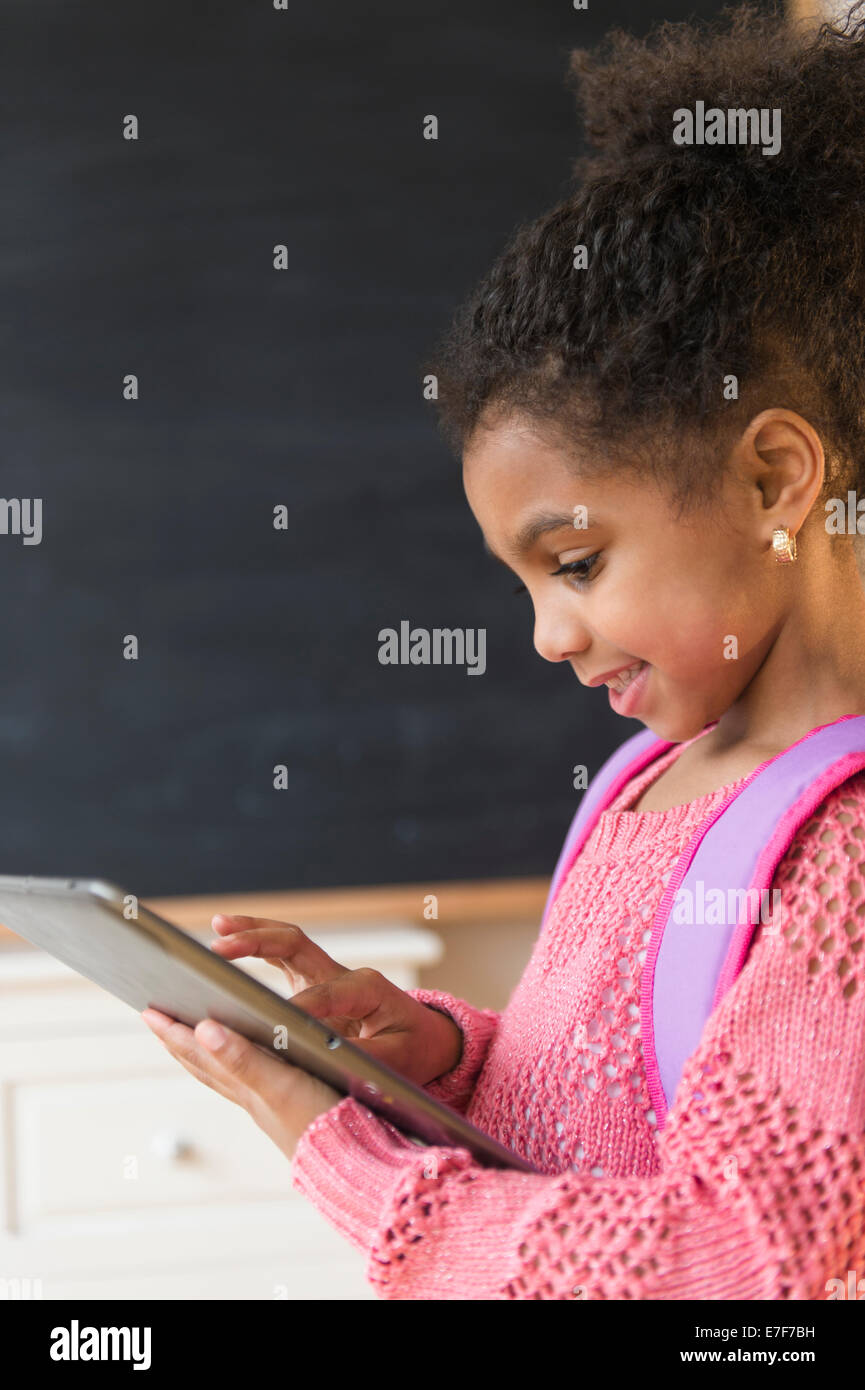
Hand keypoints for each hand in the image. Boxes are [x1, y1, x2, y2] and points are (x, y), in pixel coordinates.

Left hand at [141, 1008, 341, 1162]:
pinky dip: (233, 1066)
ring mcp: (267, 1103)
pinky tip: (241, 1064)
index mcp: (245, 1084)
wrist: (356, 1160)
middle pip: (204, 1065)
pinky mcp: (286, 1107)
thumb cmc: (320, 1121)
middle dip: (180, 1041)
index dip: (173, 1031)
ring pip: (222, 1075)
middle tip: (156, 1019)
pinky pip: (246, 1081)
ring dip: (201, 1054)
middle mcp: (251, 1094)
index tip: (149, 1011)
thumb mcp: (280, 1085)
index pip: (199, 1053)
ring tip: (187, 1038)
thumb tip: (202, 1029)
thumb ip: (243, 1058)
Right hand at [208, 913, 463, 1085]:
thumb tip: (331, 1062)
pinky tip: (224, 942)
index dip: (298, 1008)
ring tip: (217, 927)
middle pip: (297, 944)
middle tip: (219, 949)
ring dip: (251, 932)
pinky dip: (255, 945)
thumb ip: (365, 1061)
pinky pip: (282, 955)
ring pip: (286, 941)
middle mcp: (343, 973)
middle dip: (258, 943)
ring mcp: (327, 973)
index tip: (271, 1025)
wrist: (429, 1038)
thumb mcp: (397, 1062)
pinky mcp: (315, 980)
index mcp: (367, 989)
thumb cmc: (414, 1050)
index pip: (324, 994)